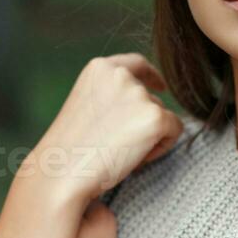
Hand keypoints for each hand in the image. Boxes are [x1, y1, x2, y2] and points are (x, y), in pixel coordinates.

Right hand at [25, 53, 183, 204]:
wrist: (62, 173)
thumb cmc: (70, 149)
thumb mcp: (87, 108)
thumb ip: (112, 97)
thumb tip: (147, 104)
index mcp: (99, 69)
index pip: (136, 64)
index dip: (152, 76)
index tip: (161, 87)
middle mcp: (120, 74)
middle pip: (151, 97)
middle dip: (142, 124)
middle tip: (115, 147)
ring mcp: (139, 94)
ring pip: (162, 116)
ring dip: (149, 137)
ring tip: (119, 154)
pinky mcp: (155, 117)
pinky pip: (174, 131)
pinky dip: (160, 149)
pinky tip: (134, 160)